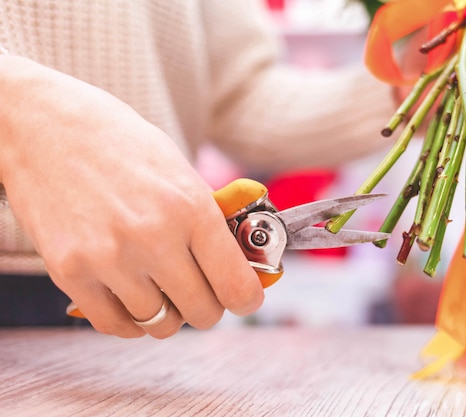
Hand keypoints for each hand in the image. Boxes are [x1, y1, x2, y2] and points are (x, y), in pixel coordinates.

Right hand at [0, 56, 263, 337]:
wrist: (47, 127)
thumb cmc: (123, 146)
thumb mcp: (182, 173)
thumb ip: (212, 224)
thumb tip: (242, 268)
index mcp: (191, 208)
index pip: (236, 285)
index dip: (247, 299)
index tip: (244, 299)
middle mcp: (154, 237)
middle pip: (203, 312)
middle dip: (208, 305)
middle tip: (200, 289)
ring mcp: (110, 258)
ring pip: (161, 325)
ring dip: (168, 312)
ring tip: (160, 287)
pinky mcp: (70, 272)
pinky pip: (115, 326)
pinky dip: (131, 320)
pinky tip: (132, 297)